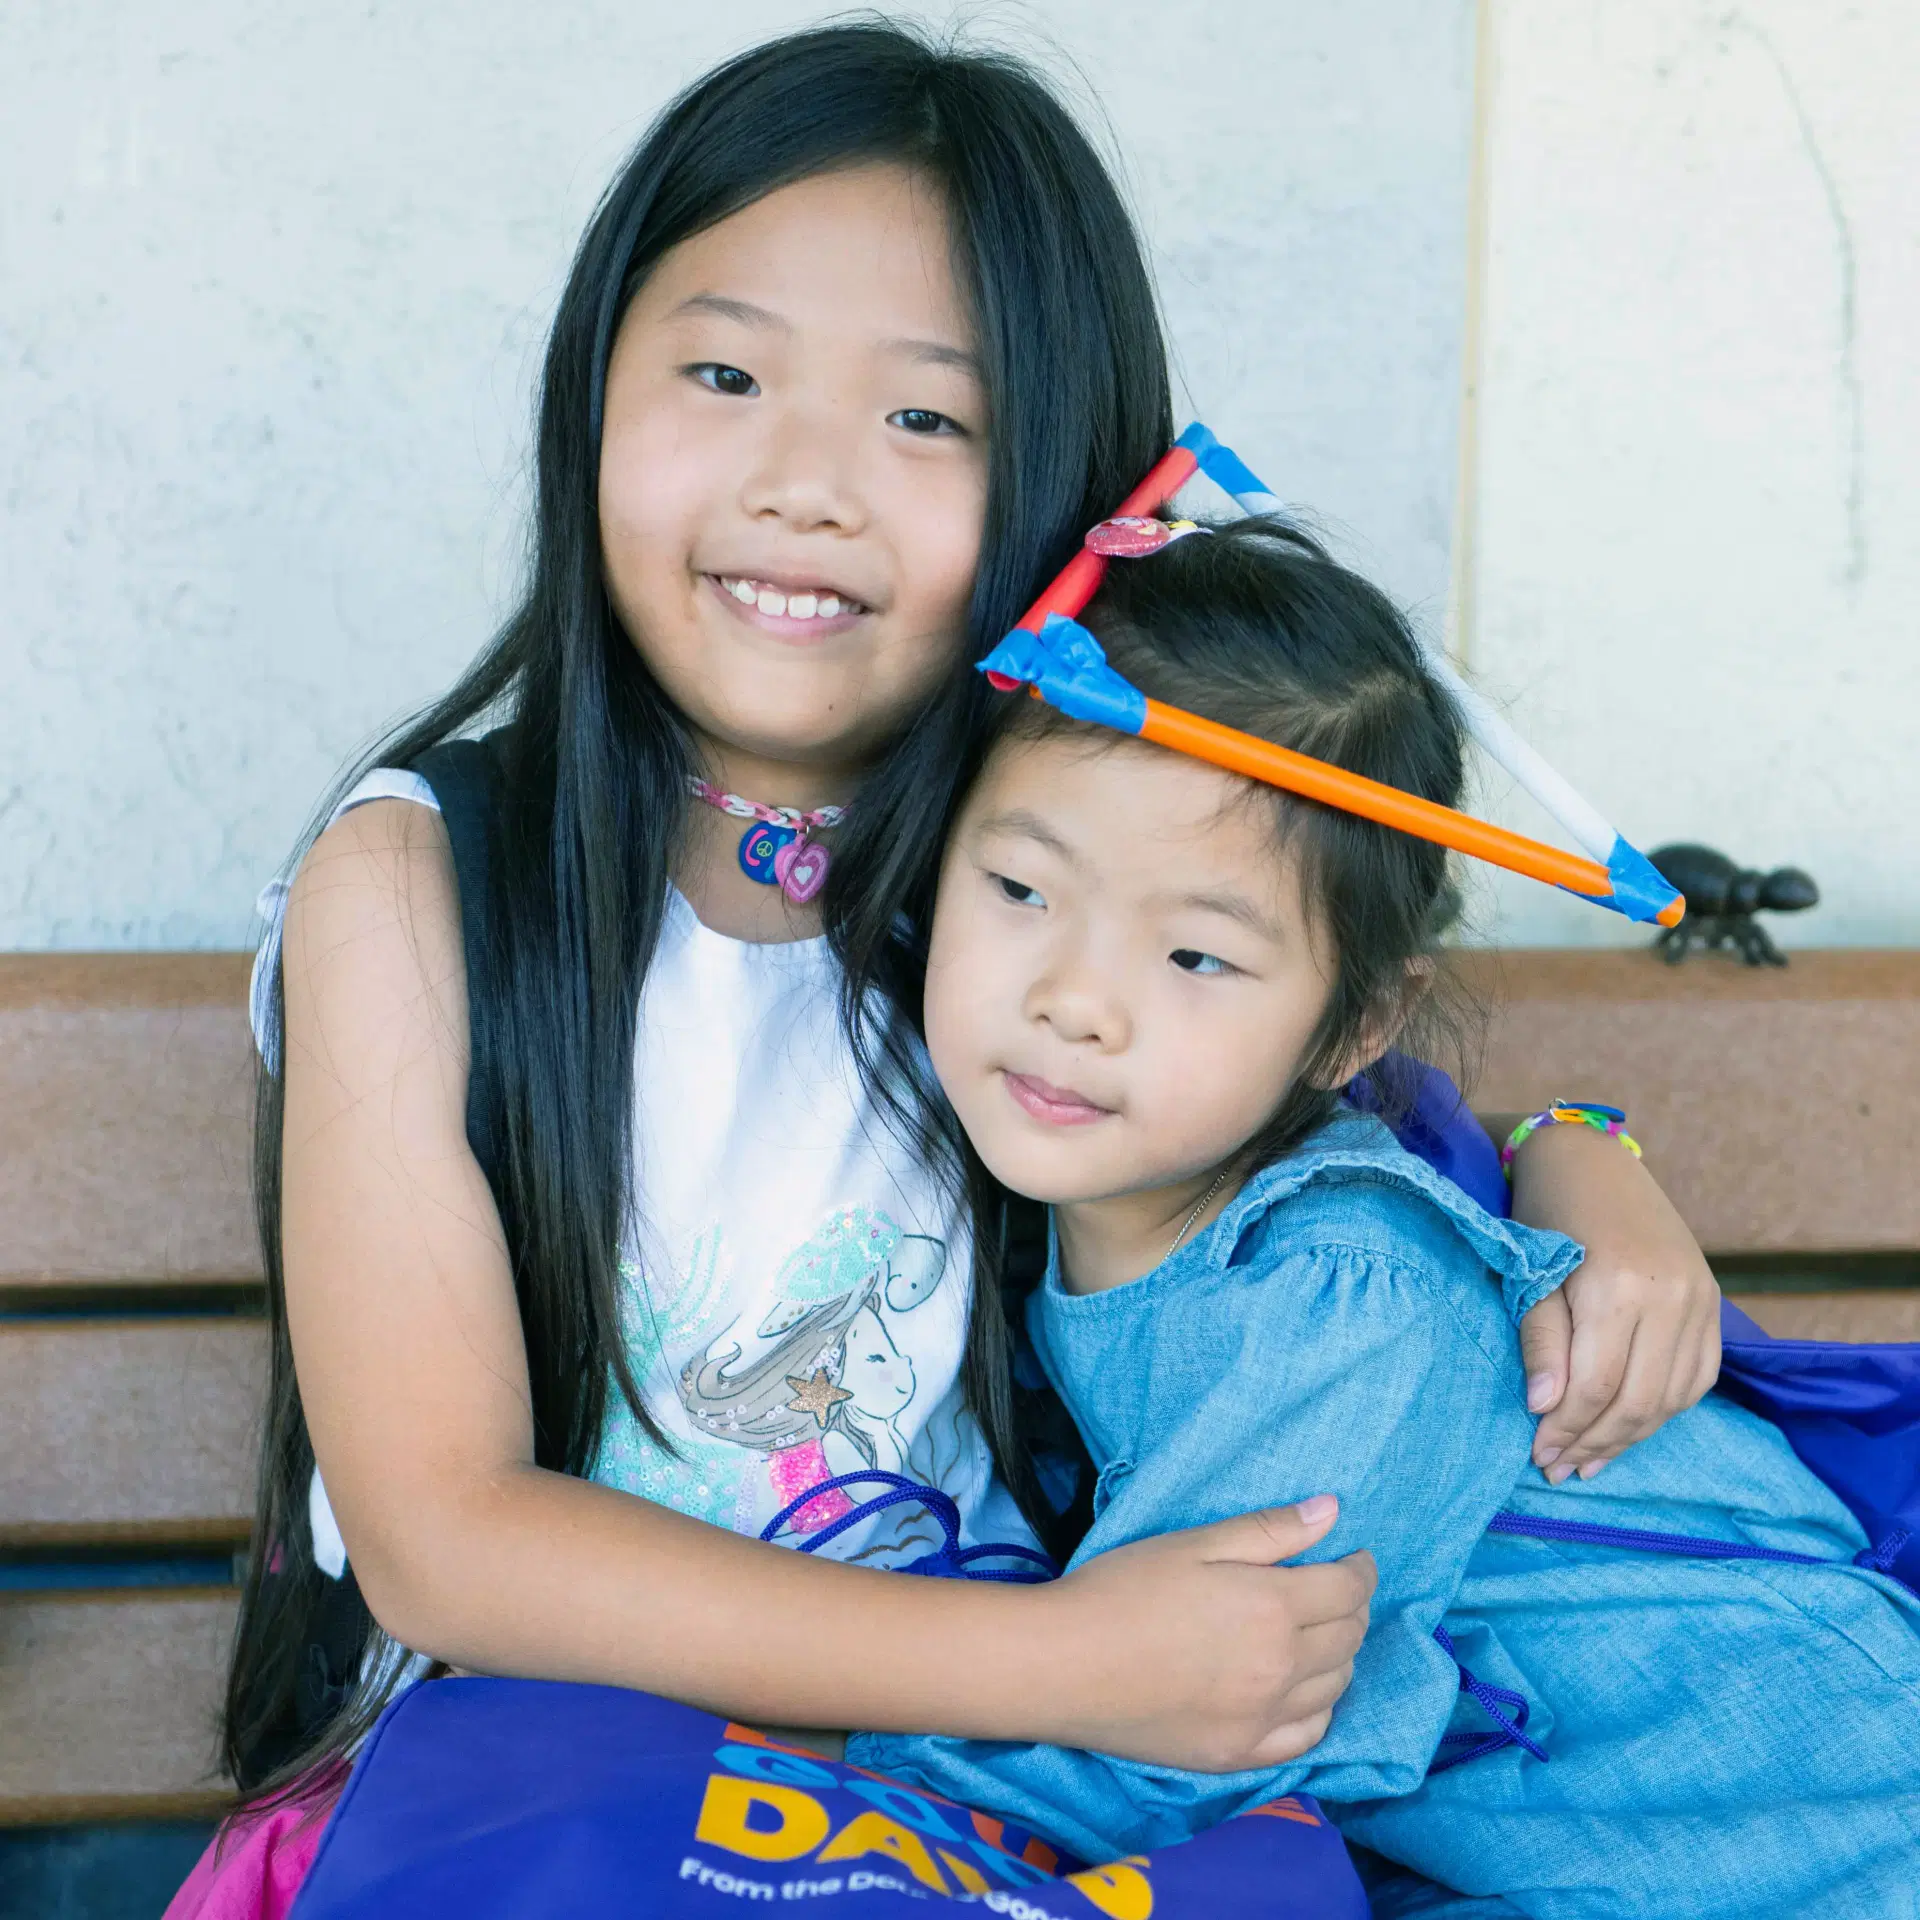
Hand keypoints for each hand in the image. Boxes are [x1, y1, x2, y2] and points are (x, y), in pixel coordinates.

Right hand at [1038, 1496, 1374, 1772]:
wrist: (1065, 1664)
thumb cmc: (1123, 1588)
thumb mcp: (1194, 1543)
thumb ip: (1268, 1530)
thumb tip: (1332, 1512)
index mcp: (1273, 1607)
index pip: (1347, 1589)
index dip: (1360, 1568)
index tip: (1355, 1556)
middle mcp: (1281, 1668)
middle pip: (1348, 1638)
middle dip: (1354, 1607)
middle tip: (1337, 1589)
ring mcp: (1263, 1718)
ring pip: (1335, 1687)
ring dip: (1340, 1655)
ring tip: (1321, 1633)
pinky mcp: (1239, 1754)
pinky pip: (1306, 1737)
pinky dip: (1319, 1710)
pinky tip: (1304, 1692)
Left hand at [1510, 1122, 1720, 1482]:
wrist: (1591, 1163)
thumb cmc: (1547, 1216)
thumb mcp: (1531, 1273)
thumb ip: (1542, 1341)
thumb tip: (1544, 1408)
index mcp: (1620, 1287)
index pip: (1597, 1385)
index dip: (1567, 1427)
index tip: (1538, 1453)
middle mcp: (1672, 1297)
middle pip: (1640, 1400)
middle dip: (1596, 1442)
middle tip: (1558, 1469)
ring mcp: (1700, 1300)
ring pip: (1672, 1397)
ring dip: (1630, 1436)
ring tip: (1589, 1461)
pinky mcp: (1712, 1303)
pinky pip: (1697, 1377)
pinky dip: (1664, 1409)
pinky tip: (1630, 1428)